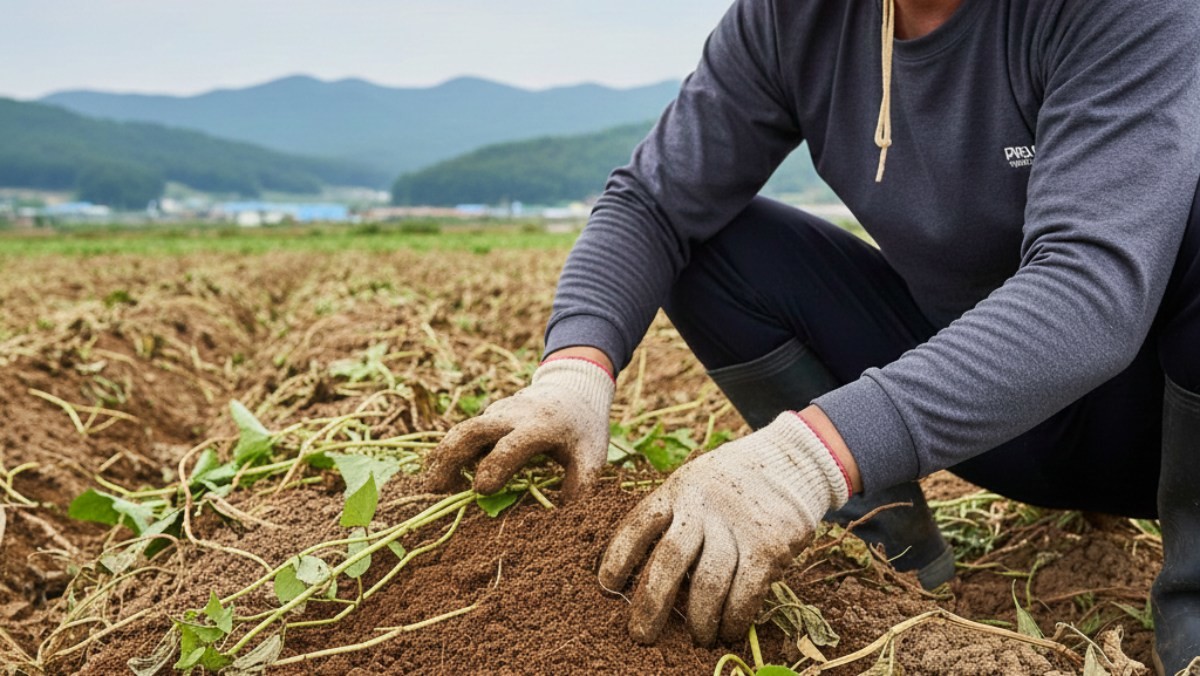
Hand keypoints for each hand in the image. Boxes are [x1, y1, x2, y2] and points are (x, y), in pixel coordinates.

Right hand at [424, 356, 614, 499]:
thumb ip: (581, 482)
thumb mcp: (593, 453)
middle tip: (435, 490)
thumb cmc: (583, 427)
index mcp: (541, 426)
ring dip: (444, 457)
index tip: (482, 490)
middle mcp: (513, 416)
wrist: (574, 387)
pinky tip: (446, 478)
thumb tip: (562, 511)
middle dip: (451, 458)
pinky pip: (467, 434)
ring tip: (434, 487)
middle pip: (472, 430)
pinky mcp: (490, 417)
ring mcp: (497, 413)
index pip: (512, 445)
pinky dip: (453, 454)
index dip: (495, 466)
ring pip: (462, 430)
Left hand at [598, 412, 850, 645]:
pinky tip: (729, 630)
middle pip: (671, 558)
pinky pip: (747, 590)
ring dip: (701, 619)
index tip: (606, 584)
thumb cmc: (732, 482)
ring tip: (699, 639)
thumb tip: (643, 573)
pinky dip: (735, 616)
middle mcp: (703, 506)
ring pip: (709, 581)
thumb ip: (673, 517)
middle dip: (652, 602)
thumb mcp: (694, 483)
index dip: (619, 556)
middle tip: (641, 635)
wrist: (792, 462)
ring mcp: (737, 524)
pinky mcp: (769, 544)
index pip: (640, 523)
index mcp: (678, 490)